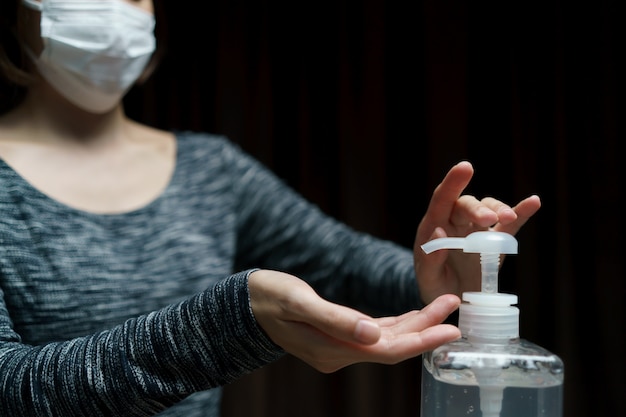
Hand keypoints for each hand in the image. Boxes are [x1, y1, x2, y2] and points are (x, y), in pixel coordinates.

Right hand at [248, 270, 460, 372]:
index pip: (387, 350)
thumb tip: (374, 334)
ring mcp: (338, 348)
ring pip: (385, 340)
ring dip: (414, 325)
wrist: (244, 305)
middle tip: (454, 307)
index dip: (421, 340)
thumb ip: (335, 319)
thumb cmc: (268, 297)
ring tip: (442, 306)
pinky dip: (395, 325)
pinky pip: (373, 335)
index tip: (450, 328)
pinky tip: (411, 316)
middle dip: (426, 328)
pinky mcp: (337, 337)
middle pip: (392, 346)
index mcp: (331, 349)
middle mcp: (338, 354)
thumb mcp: (298, 301)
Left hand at [414, 161, 541, 303]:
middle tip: (489, 219)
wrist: (452, 299)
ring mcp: (477, 230)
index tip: (465, 167)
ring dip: (499, 210)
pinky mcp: (496, 242)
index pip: (442, 200)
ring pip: (489, 210)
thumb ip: (430, 259)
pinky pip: (510, 226)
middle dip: (478, 209)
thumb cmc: (434, 285)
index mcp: (434, 227)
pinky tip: (534, 202)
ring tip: (508, 218)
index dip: (453, 183)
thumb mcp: (427, 278)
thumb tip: (439, 232)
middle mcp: (456, 222)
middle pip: (467, 205)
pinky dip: (521, 212)